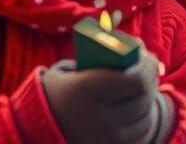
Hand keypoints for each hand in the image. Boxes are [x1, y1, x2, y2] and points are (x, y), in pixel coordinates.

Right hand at [42, 53, 162, 143]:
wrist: (34, 130)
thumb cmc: (57, 92)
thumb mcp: (70, 70)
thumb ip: (101, 58)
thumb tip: (137, 51)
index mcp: (87, 91)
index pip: (136, 79)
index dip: (147, 66)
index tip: (145, 55)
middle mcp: (98, 118)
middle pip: (143, 97)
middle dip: (151, 79)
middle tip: (150, 68)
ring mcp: (106, 139)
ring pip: (145, 117)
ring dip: (149, 98)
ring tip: (145, 85)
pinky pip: (140, 134)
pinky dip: (143, 118)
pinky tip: (140, 106)